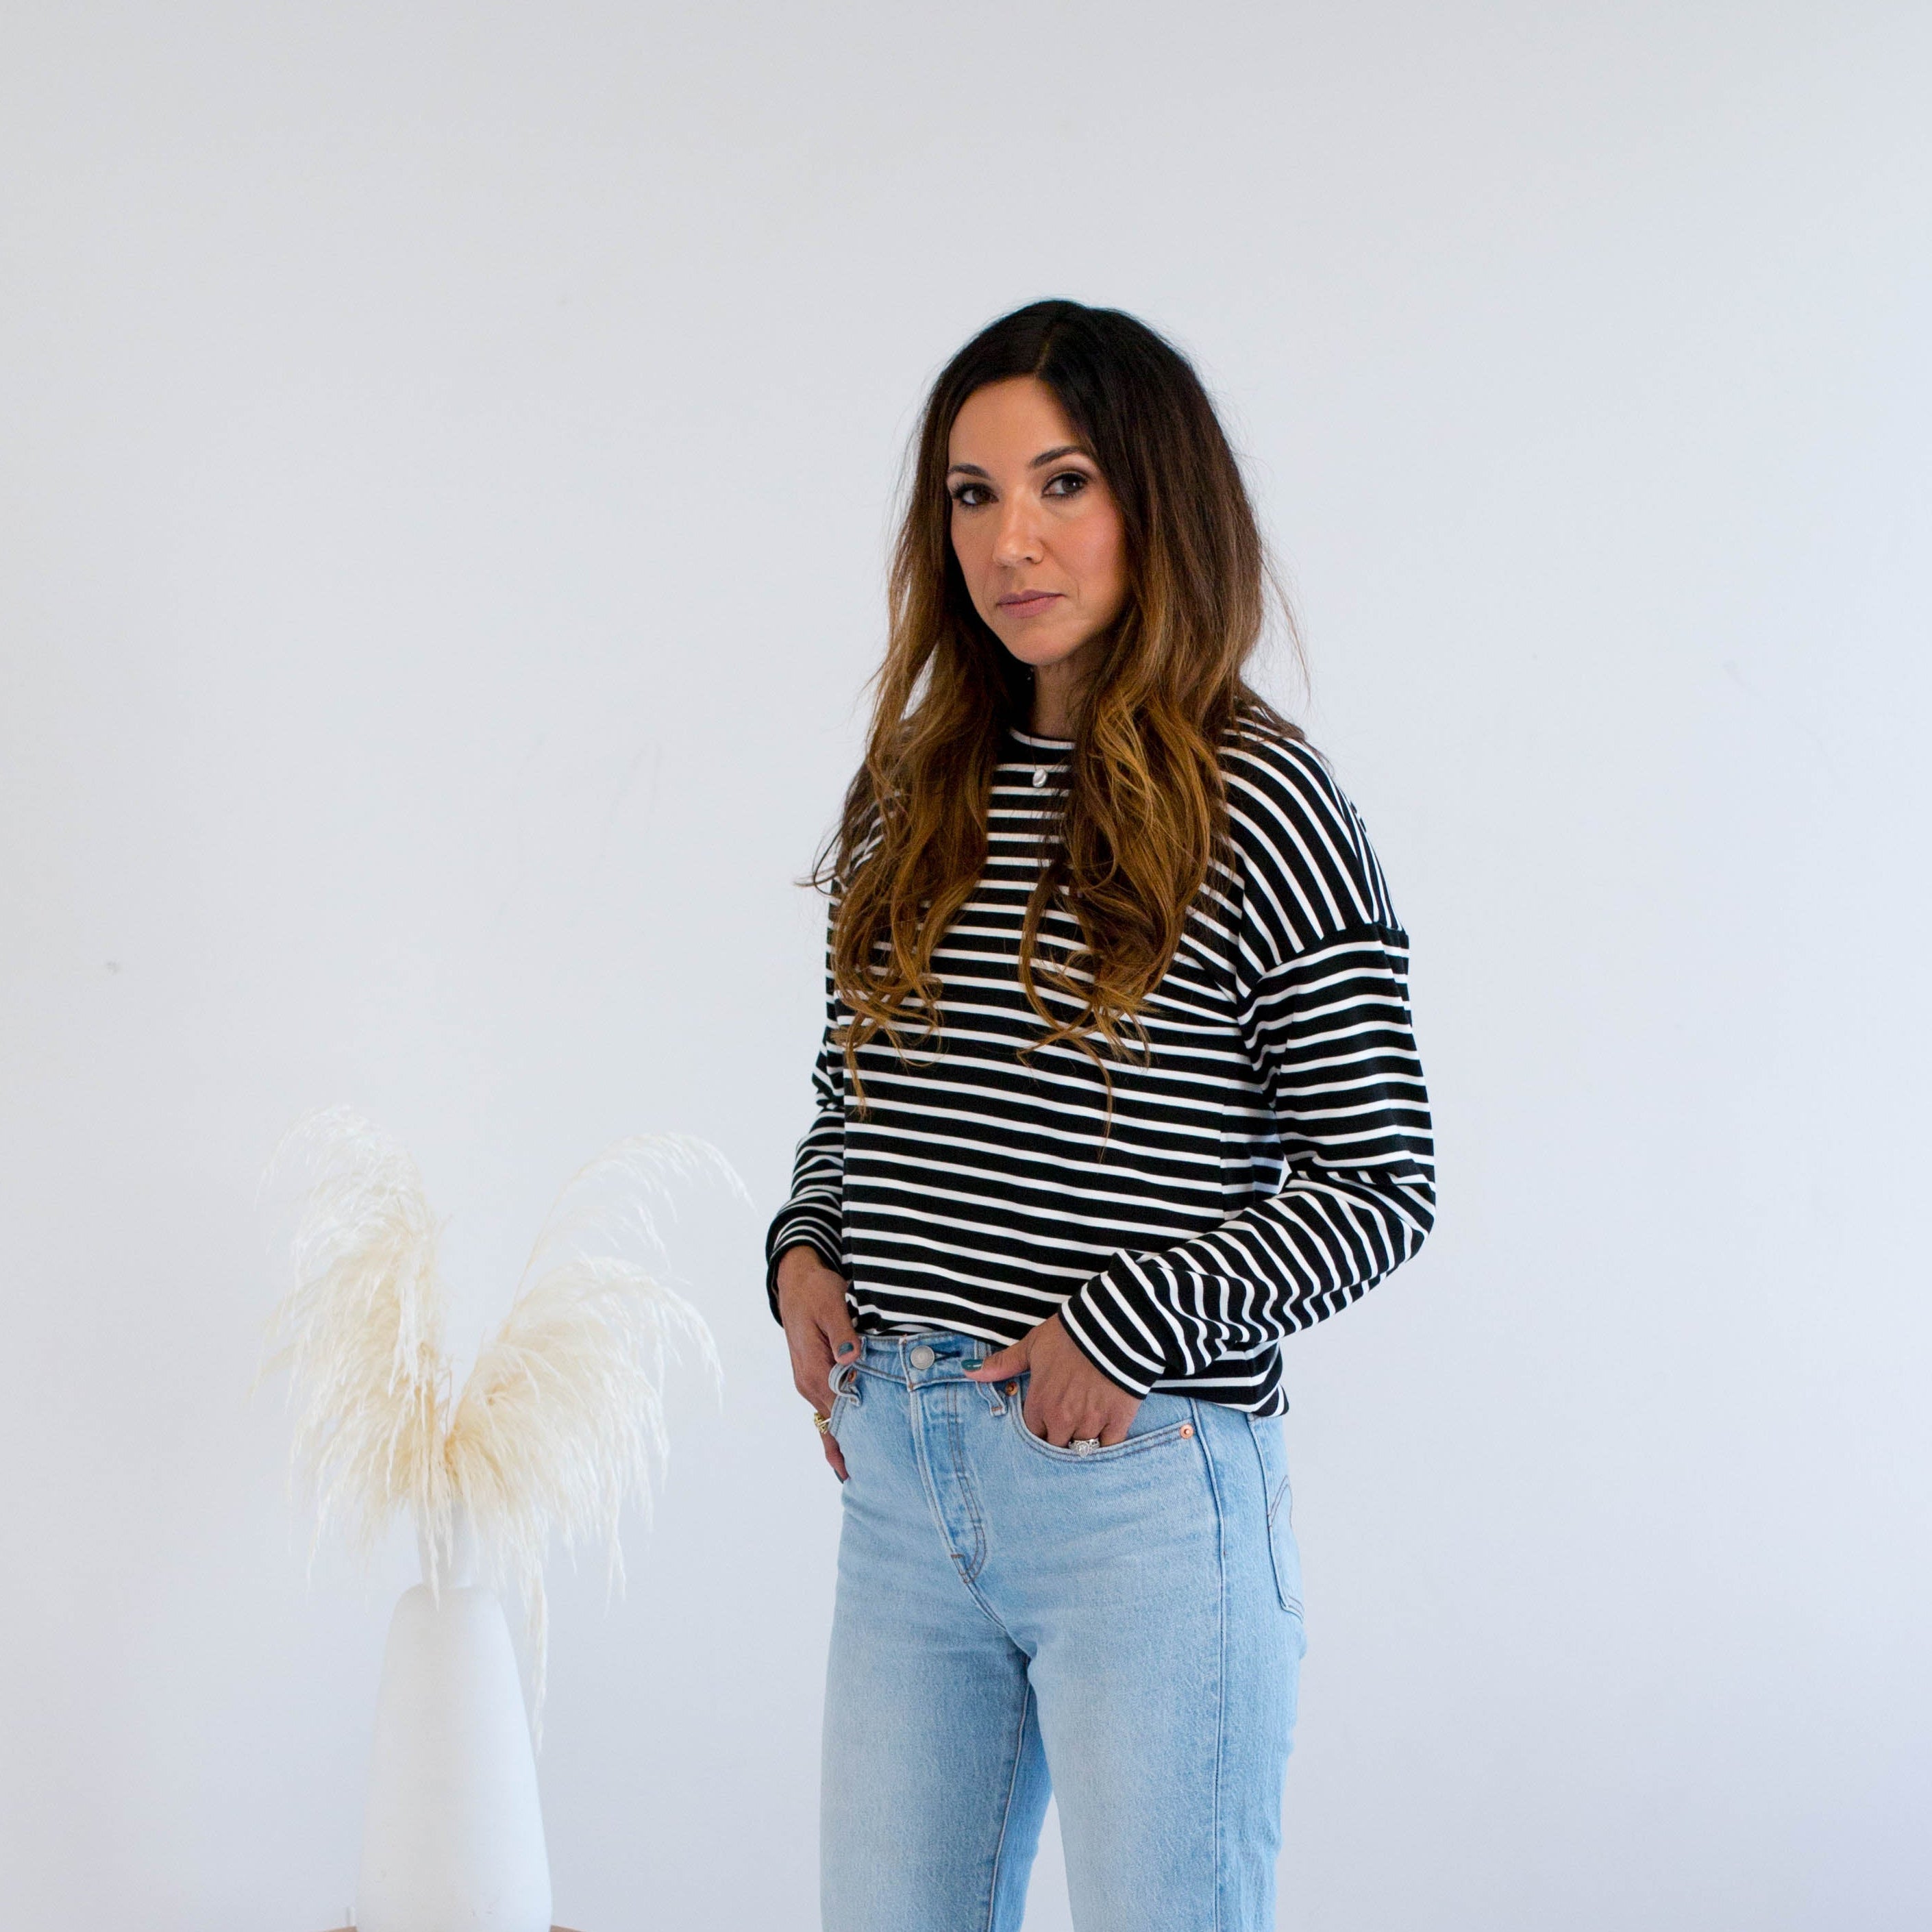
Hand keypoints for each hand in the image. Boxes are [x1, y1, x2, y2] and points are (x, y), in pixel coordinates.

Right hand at [775, 1244, 858, 1481]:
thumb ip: (843, 1332)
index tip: (868, 1468)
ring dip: (846, 1442)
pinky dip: (838, 1428)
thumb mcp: (831, 1304)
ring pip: (831, 1419)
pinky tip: (849, 1445)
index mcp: (815, 1370)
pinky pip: (829, 1408)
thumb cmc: (816, 1290)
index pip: (839, 1414)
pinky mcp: (814, 1375)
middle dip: (851, 1453)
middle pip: (834, 1425)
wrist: (796, 1280)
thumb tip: (851, 1359)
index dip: (854, 1441)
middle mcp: (809, 1383)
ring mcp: (810, 1381)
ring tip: (865, 1473)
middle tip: (875, 1483)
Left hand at [965, 1313, 1140, 1447]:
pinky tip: (1105, 1436)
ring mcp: (1090, 1423)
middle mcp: (1062, 1420)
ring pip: (1080, 1451)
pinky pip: (1108, 1448)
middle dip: (1058, 1440)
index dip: (1039, 1429)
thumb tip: (969, 1372)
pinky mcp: (1117, 1422)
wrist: (1113, 1327)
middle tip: (1065, 1428)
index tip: (1045, 1423)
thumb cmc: (1069, 1335)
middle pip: (1055, 1448)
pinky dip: (1105, 1446)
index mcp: (1040, 1404)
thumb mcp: (1032, 1346)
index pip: (1032, 1435)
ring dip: (1080, 1444)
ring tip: (1084, 1432)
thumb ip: (1002, 1365)